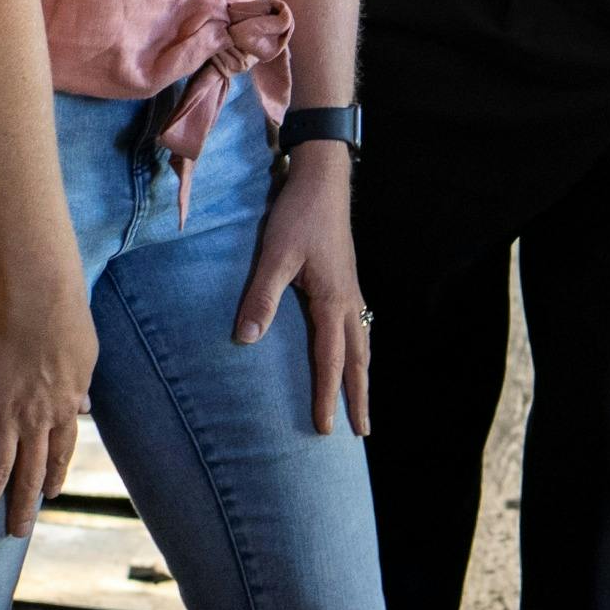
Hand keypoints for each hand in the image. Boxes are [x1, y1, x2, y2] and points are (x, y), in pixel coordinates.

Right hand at [0, 286, 97, 537]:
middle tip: (16, 533)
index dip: (52, 476)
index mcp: (66, 410)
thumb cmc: (70, 322)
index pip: (58, 454)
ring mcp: (7, 415)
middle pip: (29, 473)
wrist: (42, 302)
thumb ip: (83, 387)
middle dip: (22, 507)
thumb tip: (84, 406)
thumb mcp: (87, 359)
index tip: (48, 495)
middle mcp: (38, 421)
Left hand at [234, 145, 371, 435]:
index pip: (331, 361)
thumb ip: (261, 297)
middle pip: (358, 359)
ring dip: (362, 374)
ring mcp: (351, 289)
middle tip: (362, 431)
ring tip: (362, 398)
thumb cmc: (298, 215)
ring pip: (363, 342)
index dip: (327, 396)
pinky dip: (360, 347)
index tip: (327, 429)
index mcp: (333, 302)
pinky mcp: (347, 279)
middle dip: (359, 396)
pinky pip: (360, 325)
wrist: (323, 179)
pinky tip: (354, 348)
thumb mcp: (275, 255)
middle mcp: (348, 301)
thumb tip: (245, 340)